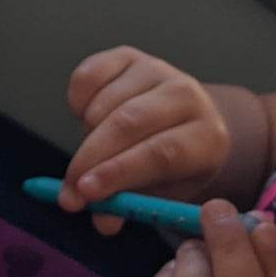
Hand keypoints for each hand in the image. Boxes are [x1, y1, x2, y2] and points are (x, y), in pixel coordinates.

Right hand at [61, 46, 229, 235]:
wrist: (184, 121)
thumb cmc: (173, 165)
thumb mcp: (162, 194)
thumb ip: (131, 205)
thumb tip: (101, 221)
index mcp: (207, 136)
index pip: (162, 153)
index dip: (119, 173)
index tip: (85, 194)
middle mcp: (186, 95)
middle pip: (128, 124)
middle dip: (90, 159)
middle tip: (68, 191)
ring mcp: (156, 70)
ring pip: (103, 104)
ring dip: (85, 136)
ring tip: (93, 154)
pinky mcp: (129, 55)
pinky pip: (86, 77)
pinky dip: (76, 104)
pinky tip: (88, 119)